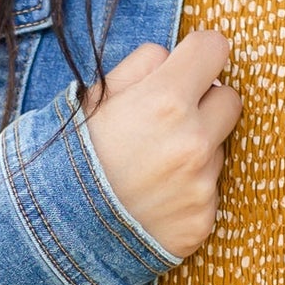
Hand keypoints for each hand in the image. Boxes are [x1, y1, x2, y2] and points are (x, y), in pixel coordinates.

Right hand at [80, 31, 241, 258]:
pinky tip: (153, 199)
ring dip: (195, 150)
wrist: (54, 236)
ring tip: (150, 167)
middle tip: (171, 118)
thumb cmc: (67, 160)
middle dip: (205, 101)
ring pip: (218, 148)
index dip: (199, 53)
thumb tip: (173, 58)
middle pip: (230, 98)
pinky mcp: (202, 220)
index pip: (215, 48)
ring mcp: (200, 185)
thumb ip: (140, 67)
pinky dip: (187, 192)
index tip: (191, 63)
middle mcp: (192, 141)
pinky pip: (208, 191)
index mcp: (165, 100)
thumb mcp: (91, 99)